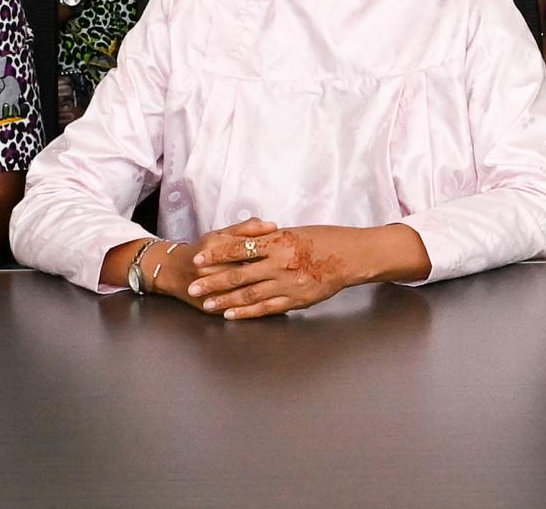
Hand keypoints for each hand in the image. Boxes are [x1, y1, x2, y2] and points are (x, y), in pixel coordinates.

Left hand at [178, 218, 392, 318]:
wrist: (352, 256)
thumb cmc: (325, 239)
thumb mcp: (295, 231)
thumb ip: (270, 238)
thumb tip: (246, 240)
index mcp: (279, 241)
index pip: (239, 248)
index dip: (217, 255)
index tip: (198, 258)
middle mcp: (281, 263)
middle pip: (239, 274)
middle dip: (213, 281)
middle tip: (193, 287)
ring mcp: (288, 283)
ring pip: (250, 294)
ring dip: (226, 300)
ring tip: (207, 303)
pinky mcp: (296, 299)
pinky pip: (267, 308)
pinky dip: (247, 312)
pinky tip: (232, 314)